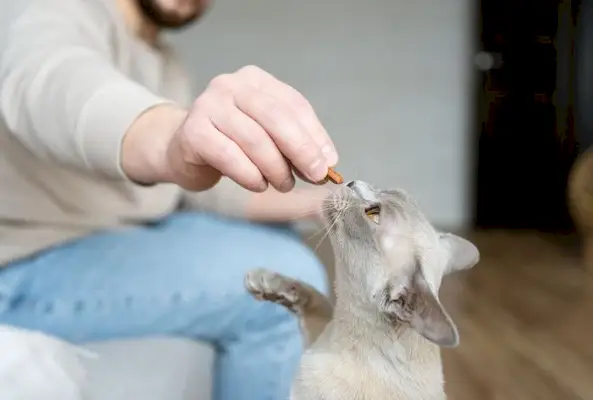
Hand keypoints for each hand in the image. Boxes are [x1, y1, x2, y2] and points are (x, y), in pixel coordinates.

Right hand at [165, 65, 337, 191]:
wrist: (180, 149)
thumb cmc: (231, 142)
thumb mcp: (267, 136)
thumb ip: (295, 143)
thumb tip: (326, 162)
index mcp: (255, 80)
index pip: (294, 104)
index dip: (315, 135)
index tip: (328, 162)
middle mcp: (230, 85)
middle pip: (276, 117)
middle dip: (301, 150)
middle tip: (314, 176)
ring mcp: (208, 105)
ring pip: (255, 139)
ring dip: (276, 168)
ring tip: (283, 184)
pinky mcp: (193, 131)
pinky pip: (230, 156)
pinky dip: (250, 175)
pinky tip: (258, 184)